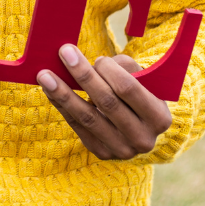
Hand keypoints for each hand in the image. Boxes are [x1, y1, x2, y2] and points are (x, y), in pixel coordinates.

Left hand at [37, 44, 172, 159]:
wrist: (140, 126)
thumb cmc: (140, 92)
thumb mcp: (143, 78)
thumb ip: (122, 67)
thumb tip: (91, 63)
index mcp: (159, 117)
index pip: (128, 88)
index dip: (109, 70)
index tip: (96, 57)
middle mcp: (143, 138)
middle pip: (106, 102)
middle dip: (82, 75)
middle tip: (64, 53)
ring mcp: (122, 149)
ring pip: (87, 117)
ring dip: (63, 93)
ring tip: (45, 75)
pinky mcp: (102, 152)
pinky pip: (78, 127)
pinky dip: (62, 106)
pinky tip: (49, 90)